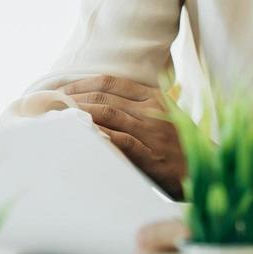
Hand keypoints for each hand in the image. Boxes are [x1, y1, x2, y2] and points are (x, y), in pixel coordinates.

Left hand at [59, 76, 186, 198]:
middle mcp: (153, 111)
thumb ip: (138, 108)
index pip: (110, 82)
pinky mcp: (152, 156)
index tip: (59, 89)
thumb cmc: (180, 148)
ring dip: (79, 114)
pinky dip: (99, 135)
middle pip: (104, 95)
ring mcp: (153, 133)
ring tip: (55, 117)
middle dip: (72, 98)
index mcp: (155, 98)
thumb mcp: (164, 118)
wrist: (206, 171)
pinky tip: (80, 135)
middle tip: (47, 103)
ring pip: (109, 114)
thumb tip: (98, 104)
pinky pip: (121, 140)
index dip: (81, 83)